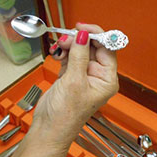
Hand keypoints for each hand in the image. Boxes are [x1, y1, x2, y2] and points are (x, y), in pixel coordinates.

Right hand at [34, 23, 118, 146]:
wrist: (48, 128)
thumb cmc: (65, 115)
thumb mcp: (74, 81)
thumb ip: (79, 56)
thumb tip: (83, 36)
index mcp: (107, 80)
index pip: (108, 49)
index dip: (96, 36)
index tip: (83, 28)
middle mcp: (97, 77)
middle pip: (93, 48)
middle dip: (79, 40)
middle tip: (67, 38)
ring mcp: (83, 76)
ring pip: (80, 51)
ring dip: (69, 46)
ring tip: (60, 47)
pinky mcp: (71, 76)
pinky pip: (70, 57)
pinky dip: (64, 53)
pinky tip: (58, 54)